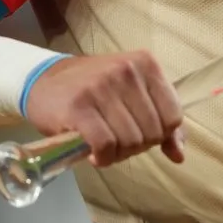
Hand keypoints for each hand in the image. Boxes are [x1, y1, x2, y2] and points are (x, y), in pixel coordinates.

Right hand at [25, 51, 184, 166]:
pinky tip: (95, 154)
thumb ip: (161, 121)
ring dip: (119, 154)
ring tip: (105, 147)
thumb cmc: (95, 91)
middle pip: (153, 132)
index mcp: (147, 64)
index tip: (140, 134)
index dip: (159, 135)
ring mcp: (102, 87)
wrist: (44, 81)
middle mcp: (127, 71)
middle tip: (118, 142)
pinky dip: (103, 157)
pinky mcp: (79, 107)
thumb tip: (179, 155)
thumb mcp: (133, 95)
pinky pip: (105, 145)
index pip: (174, 116)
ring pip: (130, 140)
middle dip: (137, 146)